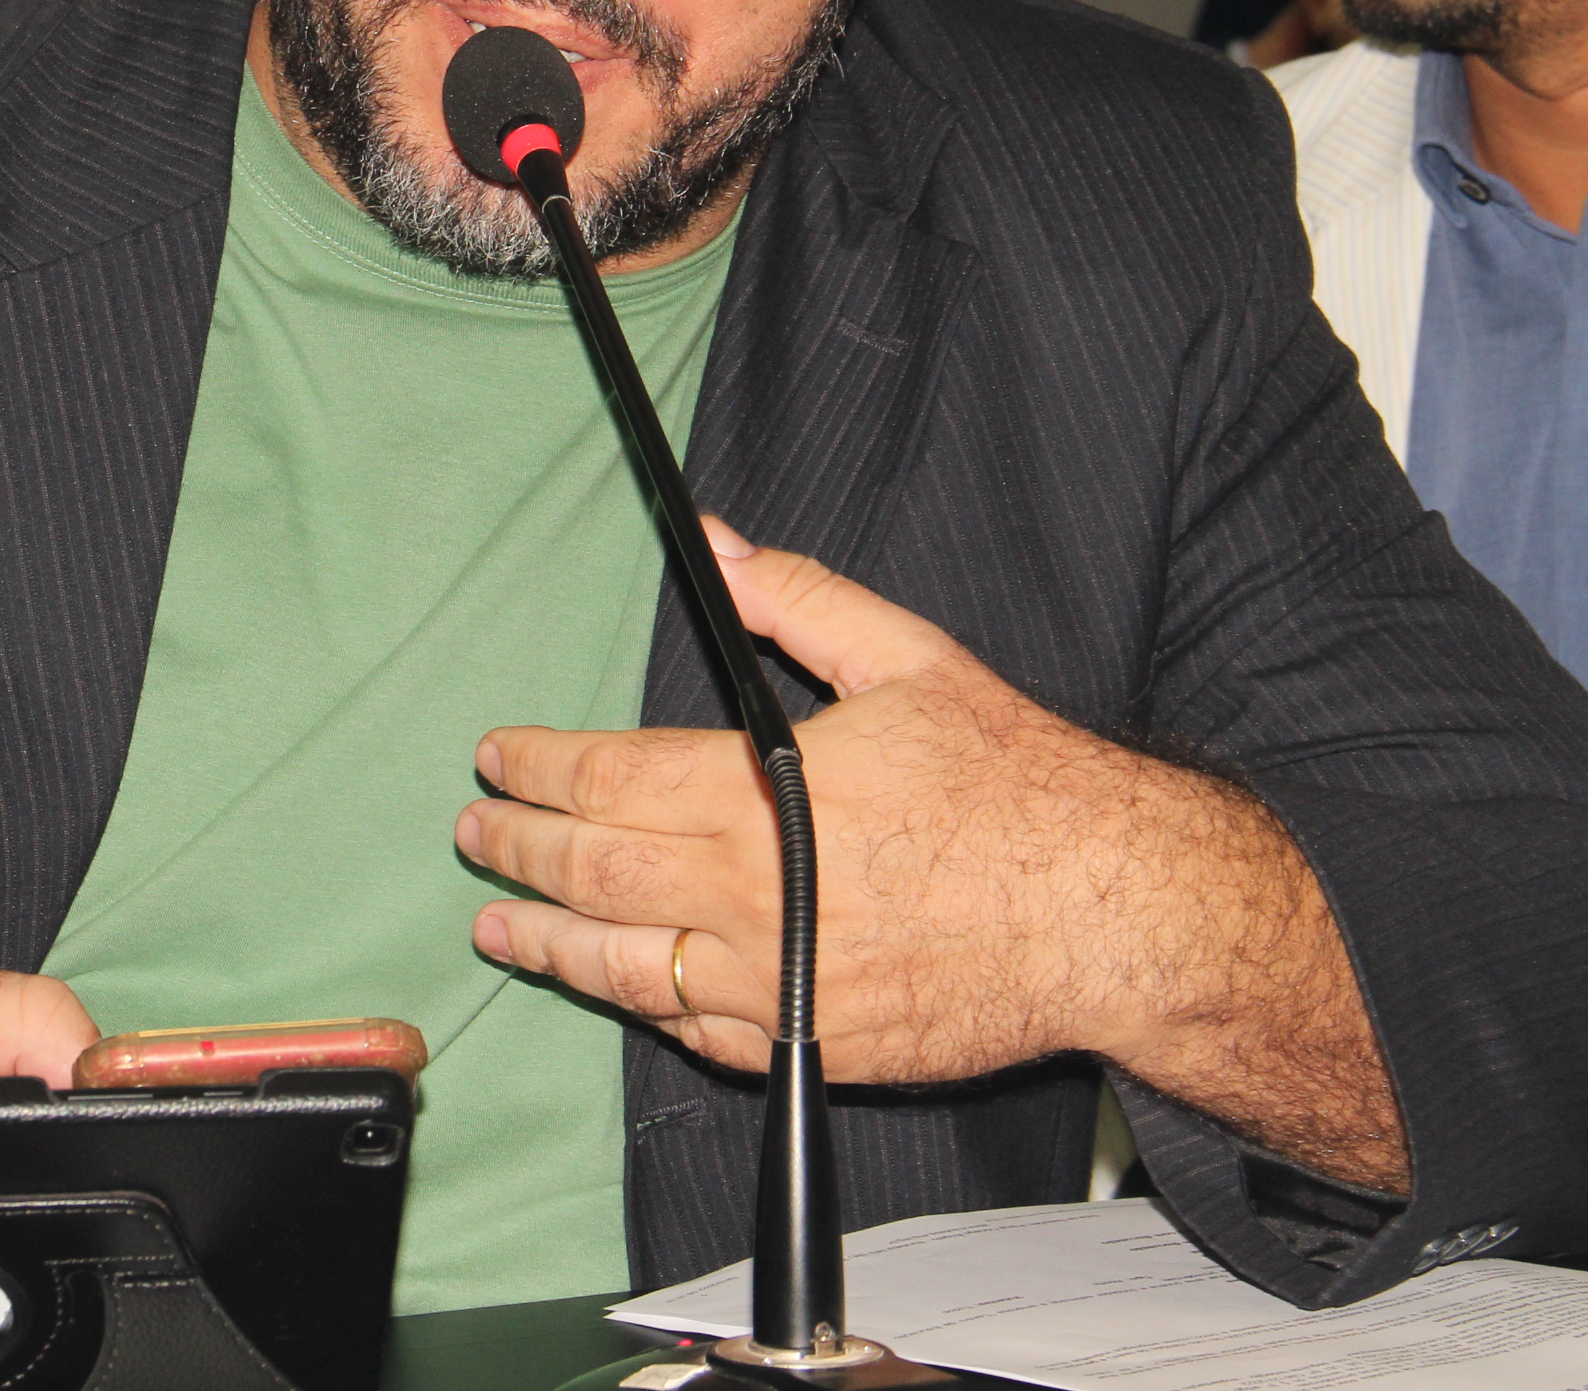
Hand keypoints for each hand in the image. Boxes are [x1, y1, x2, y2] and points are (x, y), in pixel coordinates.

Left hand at [460, 517, 1402, 1185]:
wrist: (1111, 912)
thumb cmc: (1018, 785)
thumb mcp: (908, 658)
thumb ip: (795, 601)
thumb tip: (717, 544)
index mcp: (756, 793)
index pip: (603, 777)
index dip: (535, 766)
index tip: (496, 756)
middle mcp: (747, 893)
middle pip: (590, 873)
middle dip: (517, 849)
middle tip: (477, 833)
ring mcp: (773, 981)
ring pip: (622, 967)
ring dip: (549, 943)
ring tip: (501, 927)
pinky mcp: (808, 1042)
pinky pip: (699, 1033)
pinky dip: (644, 1005)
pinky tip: (617, 985)